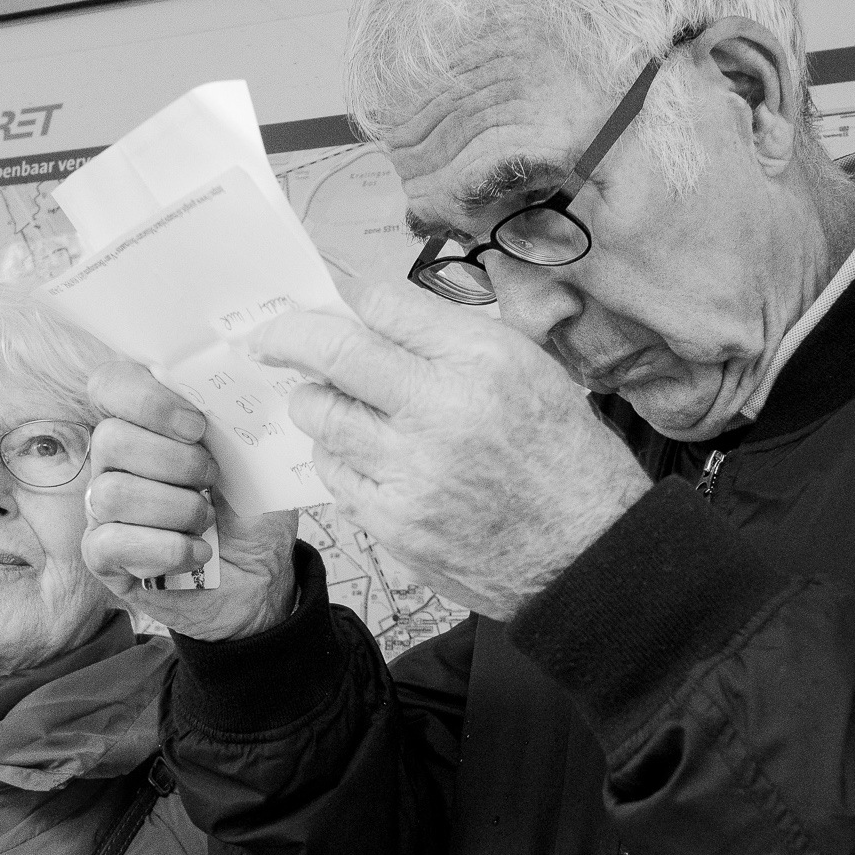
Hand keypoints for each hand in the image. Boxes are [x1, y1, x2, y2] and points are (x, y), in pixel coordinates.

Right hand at [82, 360, 297, 640]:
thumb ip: (237, 420)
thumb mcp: (258, 459)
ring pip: (113, 493)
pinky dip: (166, 548)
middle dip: (176, 462)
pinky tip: (197, 552)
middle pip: (111, 439)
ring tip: (208, 521)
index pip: (111, 384)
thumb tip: (238, 386)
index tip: (198, 425)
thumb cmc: (252, 513)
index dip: (148, 399)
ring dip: (176, 508)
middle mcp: (115, 461)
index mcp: (147, 423)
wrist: (261, 578)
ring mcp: (103, 509)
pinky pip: (110, 543)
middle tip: (213, 480)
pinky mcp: (103, 557)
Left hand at [245, 279, 651, 620]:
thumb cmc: (563, 457)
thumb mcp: (530, 369)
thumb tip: (374, 315)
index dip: (350, 301)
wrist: (586, 552)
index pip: (382, 305)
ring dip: (316, 402)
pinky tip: (367, 458)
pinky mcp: (393, 525)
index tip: (330, 307)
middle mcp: (442, 411)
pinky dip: (340, 458)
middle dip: (286, 338)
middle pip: (331, 354)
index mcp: (482, 361)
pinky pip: (335, 475)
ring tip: (337, 404)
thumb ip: (450, 339)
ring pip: (320, 417)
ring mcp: (411, 474)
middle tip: (268, 340)